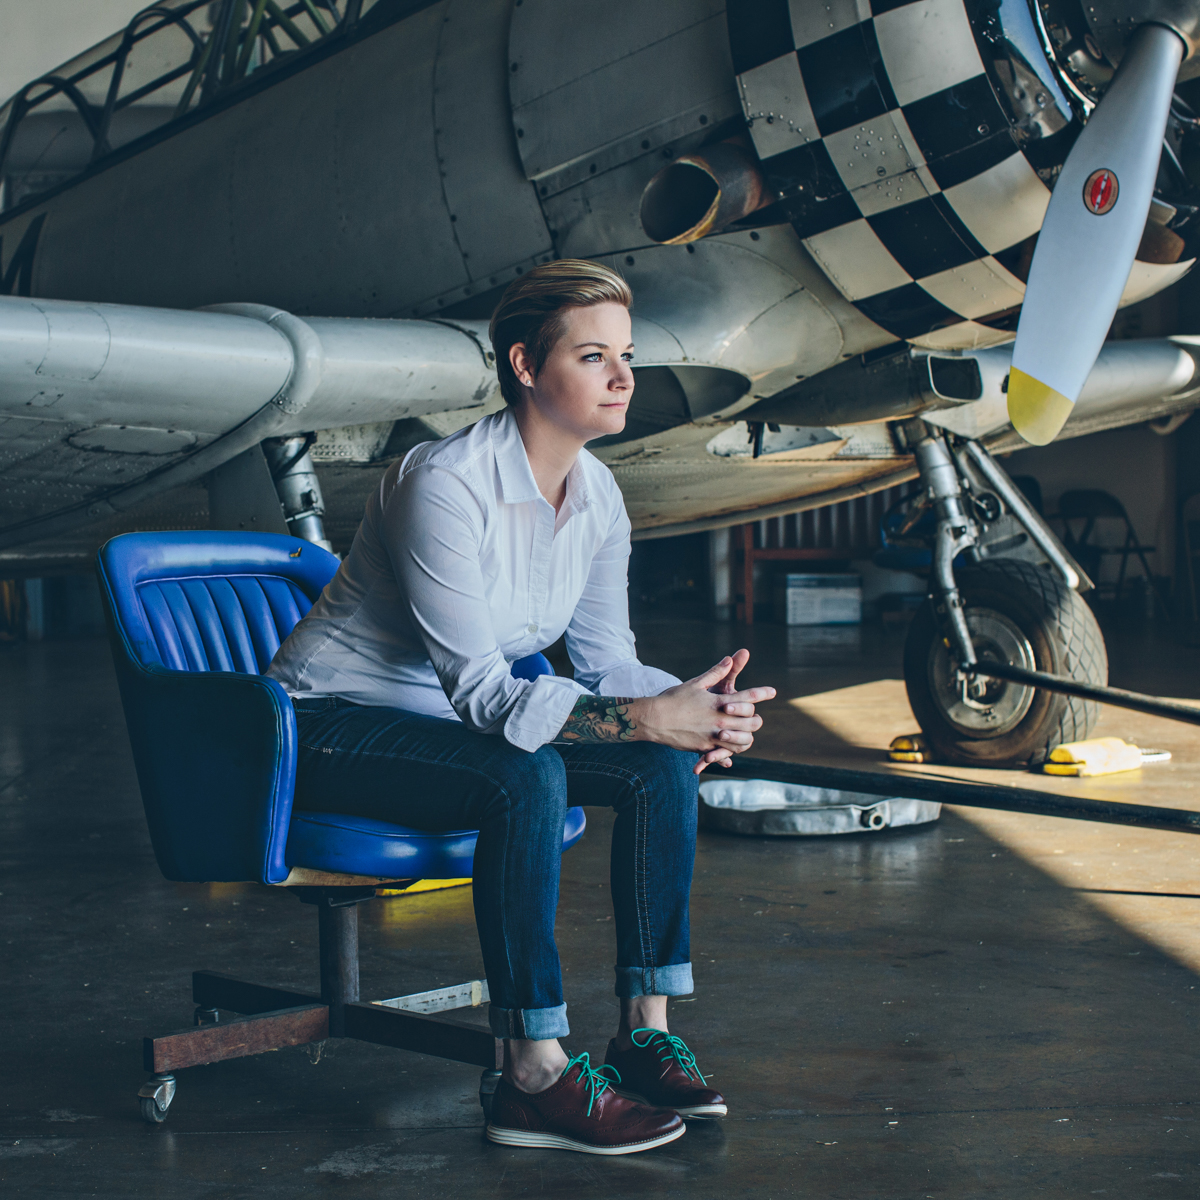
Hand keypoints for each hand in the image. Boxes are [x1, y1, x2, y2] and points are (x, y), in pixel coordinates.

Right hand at [628, 655, 775, 774]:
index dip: (762, 693)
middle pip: (751, 723)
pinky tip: (729, 754)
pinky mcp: (704, 748)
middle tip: (755, 717)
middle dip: (756, 719)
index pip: (747, 697)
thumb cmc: (673, 699)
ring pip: (742, 742)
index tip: (773, 692)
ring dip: (746, 737)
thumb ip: (715, 673)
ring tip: (744, 734)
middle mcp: (720, 721)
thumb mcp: (695, 683)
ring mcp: (713, 736)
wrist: (653, 719)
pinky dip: (728, 754)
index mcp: (719, 702)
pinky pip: (724, 754)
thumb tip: (729, 659)